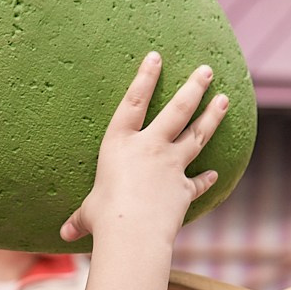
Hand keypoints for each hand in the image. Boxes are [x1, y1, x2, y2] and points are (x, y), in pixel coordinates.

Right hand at [59, 54, 229, 250]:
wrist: (133, 233)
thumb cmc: (104, 218)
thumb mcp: (88, 214)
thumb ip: (81, 218)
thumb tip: (66, 233)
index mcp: (120, 144)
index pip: (133, 102)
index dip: (144, 78)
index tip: (156, 56)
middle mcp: (150, 148)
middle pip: (177, 111)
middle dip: (193, 88)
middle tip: (207, 70)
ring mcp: (171, 166)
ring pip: (197, 135)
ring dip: (212, 116)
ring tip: (224, 99)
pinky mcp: (185, 188)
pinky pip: (197, 181)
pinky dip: (206, 179)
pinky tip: (215, 173)